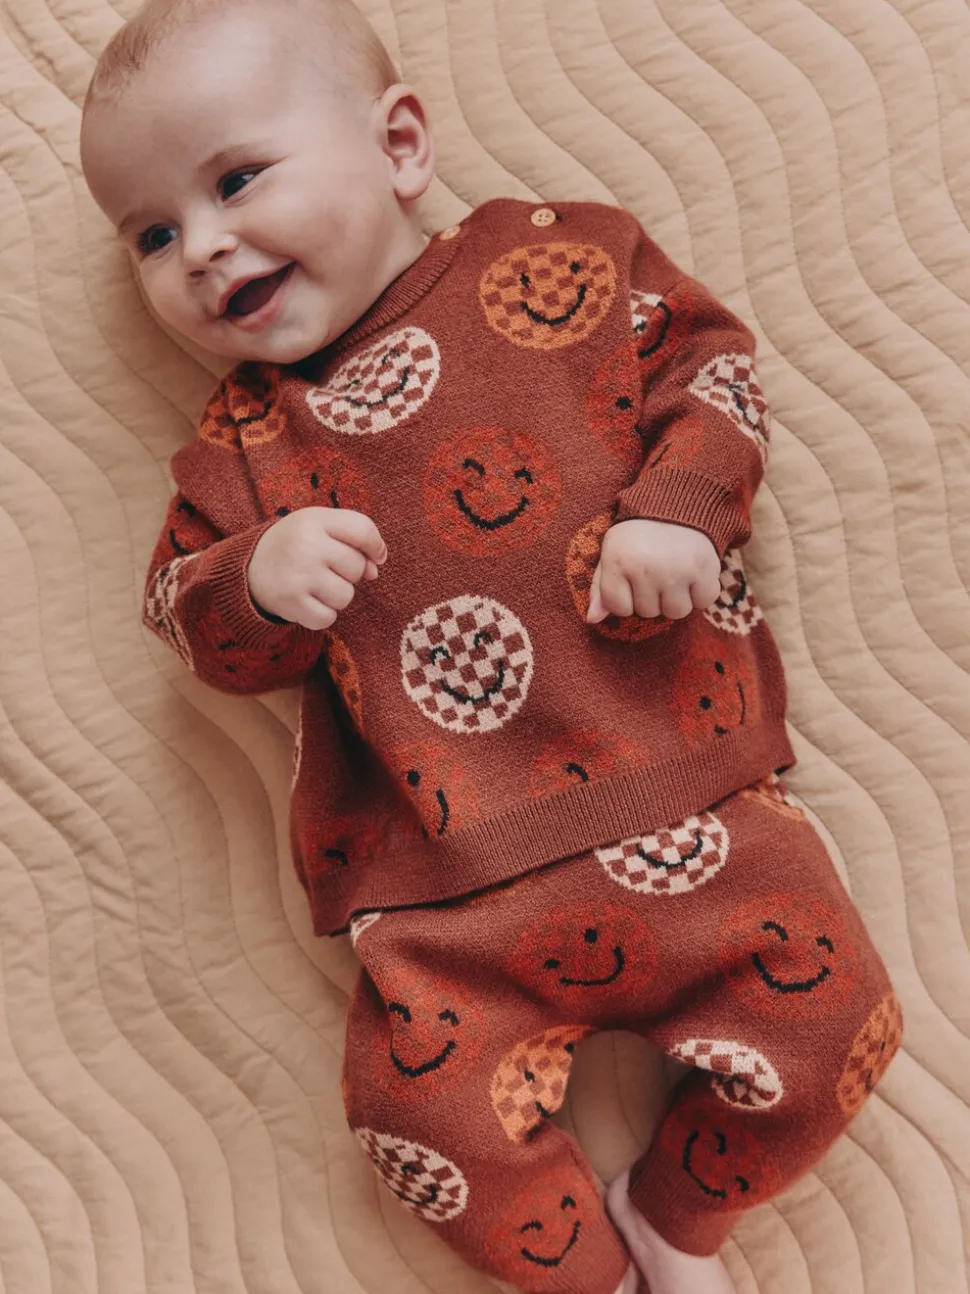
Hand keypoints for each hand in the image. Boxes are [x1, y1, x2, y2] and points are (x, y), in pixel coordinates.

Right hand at [248, 507, 386, 629]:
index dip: (376, 547)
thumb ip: (353, 540)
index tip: (375, 557)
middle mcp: (306, 545)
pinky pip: (328, 618)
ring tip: (314, 585)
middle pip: (358, 567)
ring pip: (346, 596)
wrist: (247, 567)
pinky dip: (321, 614)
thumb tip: (374, 571)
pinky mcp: (290, 602)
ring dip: (335, 596)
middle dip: (349, 573)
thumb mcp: (320, 527)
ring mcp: (298, 575)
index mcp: (314, 519)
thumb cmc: (296, 544)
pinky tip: (306, 601)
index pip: (363, 530)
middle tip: (325, 568)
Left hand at [587, 519, 720, 623]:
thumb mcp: (612, 551)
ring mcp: (678, 571)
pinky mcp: (705, 570)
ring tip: (675, 574)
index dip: (626, 597)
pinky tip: (694, 574)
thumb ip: (600, 587)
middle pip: (648, 612)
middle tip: (656, 569)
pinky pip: (703, 602)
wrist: (678, 501)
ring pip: (676, 612)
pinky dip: (701, 593)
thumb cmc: (639, 532)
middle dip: (651, 596)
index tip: (631, 578)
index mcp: (620, 562)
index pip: (619, 608)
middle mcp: (647, 569)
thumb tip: (592, 619)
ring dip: (676, 598)